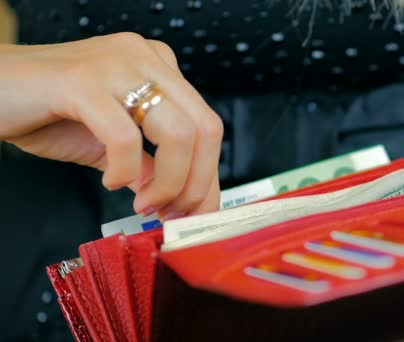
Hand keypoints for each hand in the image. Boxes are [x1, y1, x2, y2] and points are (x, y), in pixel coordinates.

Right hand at [0, 33, 222, 218]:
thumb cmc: (46, 111)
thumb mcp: (111, 144)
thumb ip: (149, 166)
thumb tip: (181, 198)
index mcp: (159, 68)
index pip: (207, 126)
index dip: (208, 177)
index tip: (197, 212)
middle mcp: (146, 58)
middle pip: (205, 129)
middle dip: (195, 184)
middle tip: (173, 213)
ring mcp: (116, 65)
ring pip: (177, 132)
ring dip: (169, 183)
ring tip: (143, 203)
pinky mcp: (82, 81)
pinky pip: (126, 137)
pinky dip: (126, 171)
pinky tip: (111, 181)